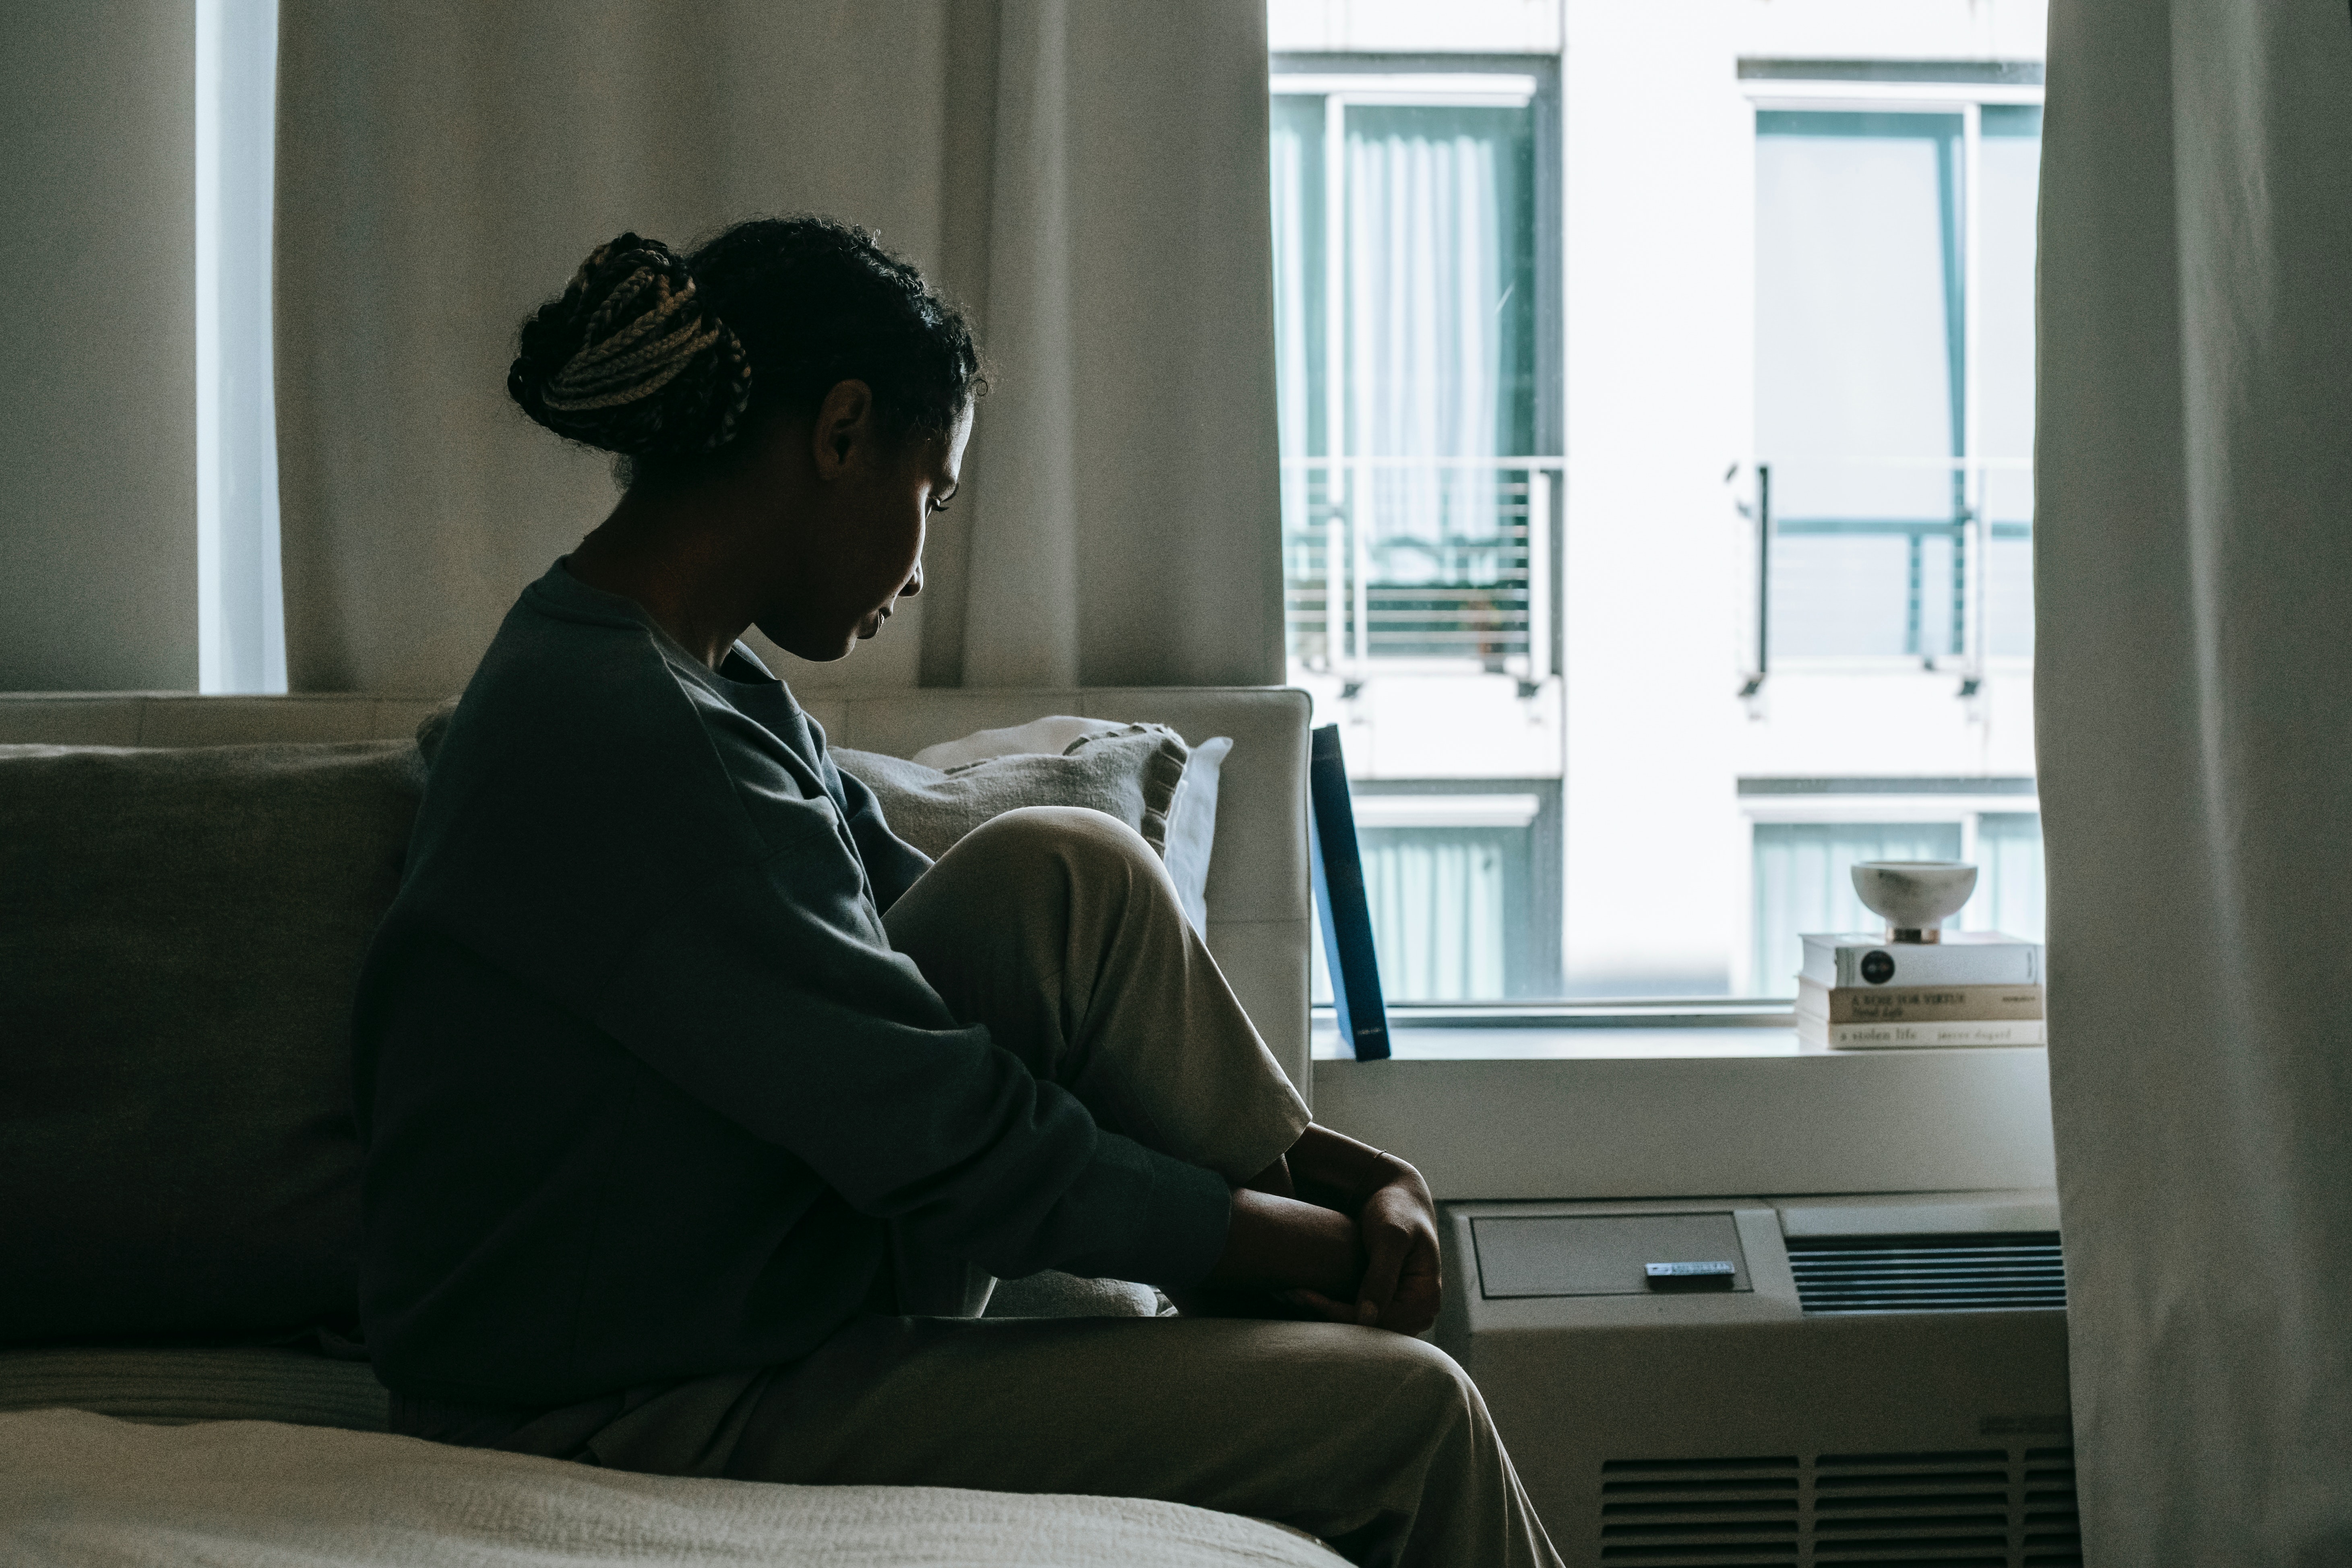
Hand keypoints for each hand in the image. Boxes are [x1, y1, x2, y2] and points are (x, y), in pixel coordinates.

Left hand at [1280, 1164, 1440, 1333]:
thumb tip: (1367, 1320)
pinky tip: (1301, 1292)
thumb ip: (1381, 1276)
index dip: (1336, 1312)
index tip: (1300, 1294)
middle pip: (1365, 1329)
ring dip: (1322, 1312)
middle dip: (1324, 1314)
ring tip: (1286, 1293)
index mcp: (1425, 1301)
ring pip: (1356, 1325)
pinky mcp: (1384, 1303)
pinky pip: (1354, 1313)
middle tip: (1285, 1295)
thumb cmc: (1396, 1209)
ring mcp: (1400, 1311)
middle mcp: (1417, 1313)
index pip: (1375, 1322)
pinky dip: (1328, 1304)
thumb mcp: (1391, 1237)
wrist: (1398, 1195)